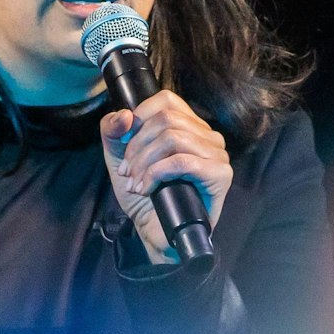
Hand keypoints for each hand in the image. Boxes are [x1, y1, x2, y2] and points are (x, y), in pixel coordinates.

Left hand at [100, 90, 231, 264]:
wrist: (155, 233)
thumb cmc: (144, 195)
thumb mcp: (118, 157)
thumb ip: (112, 131)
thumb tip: (124, 115)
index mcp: (189, 127)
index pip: (166, 100)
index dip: (140, 116)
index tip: (125, 144)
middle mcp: (207, 137)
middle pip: (167, 119)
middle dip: (138, 146)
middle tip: (127, 171)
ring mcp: (217, 155)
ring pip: (173, 138)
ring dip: (145, 162)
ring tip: (135, 183)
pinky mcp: (220, 175)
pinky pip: (183, 161)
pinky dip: (157, 174)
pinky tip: (147, 189)